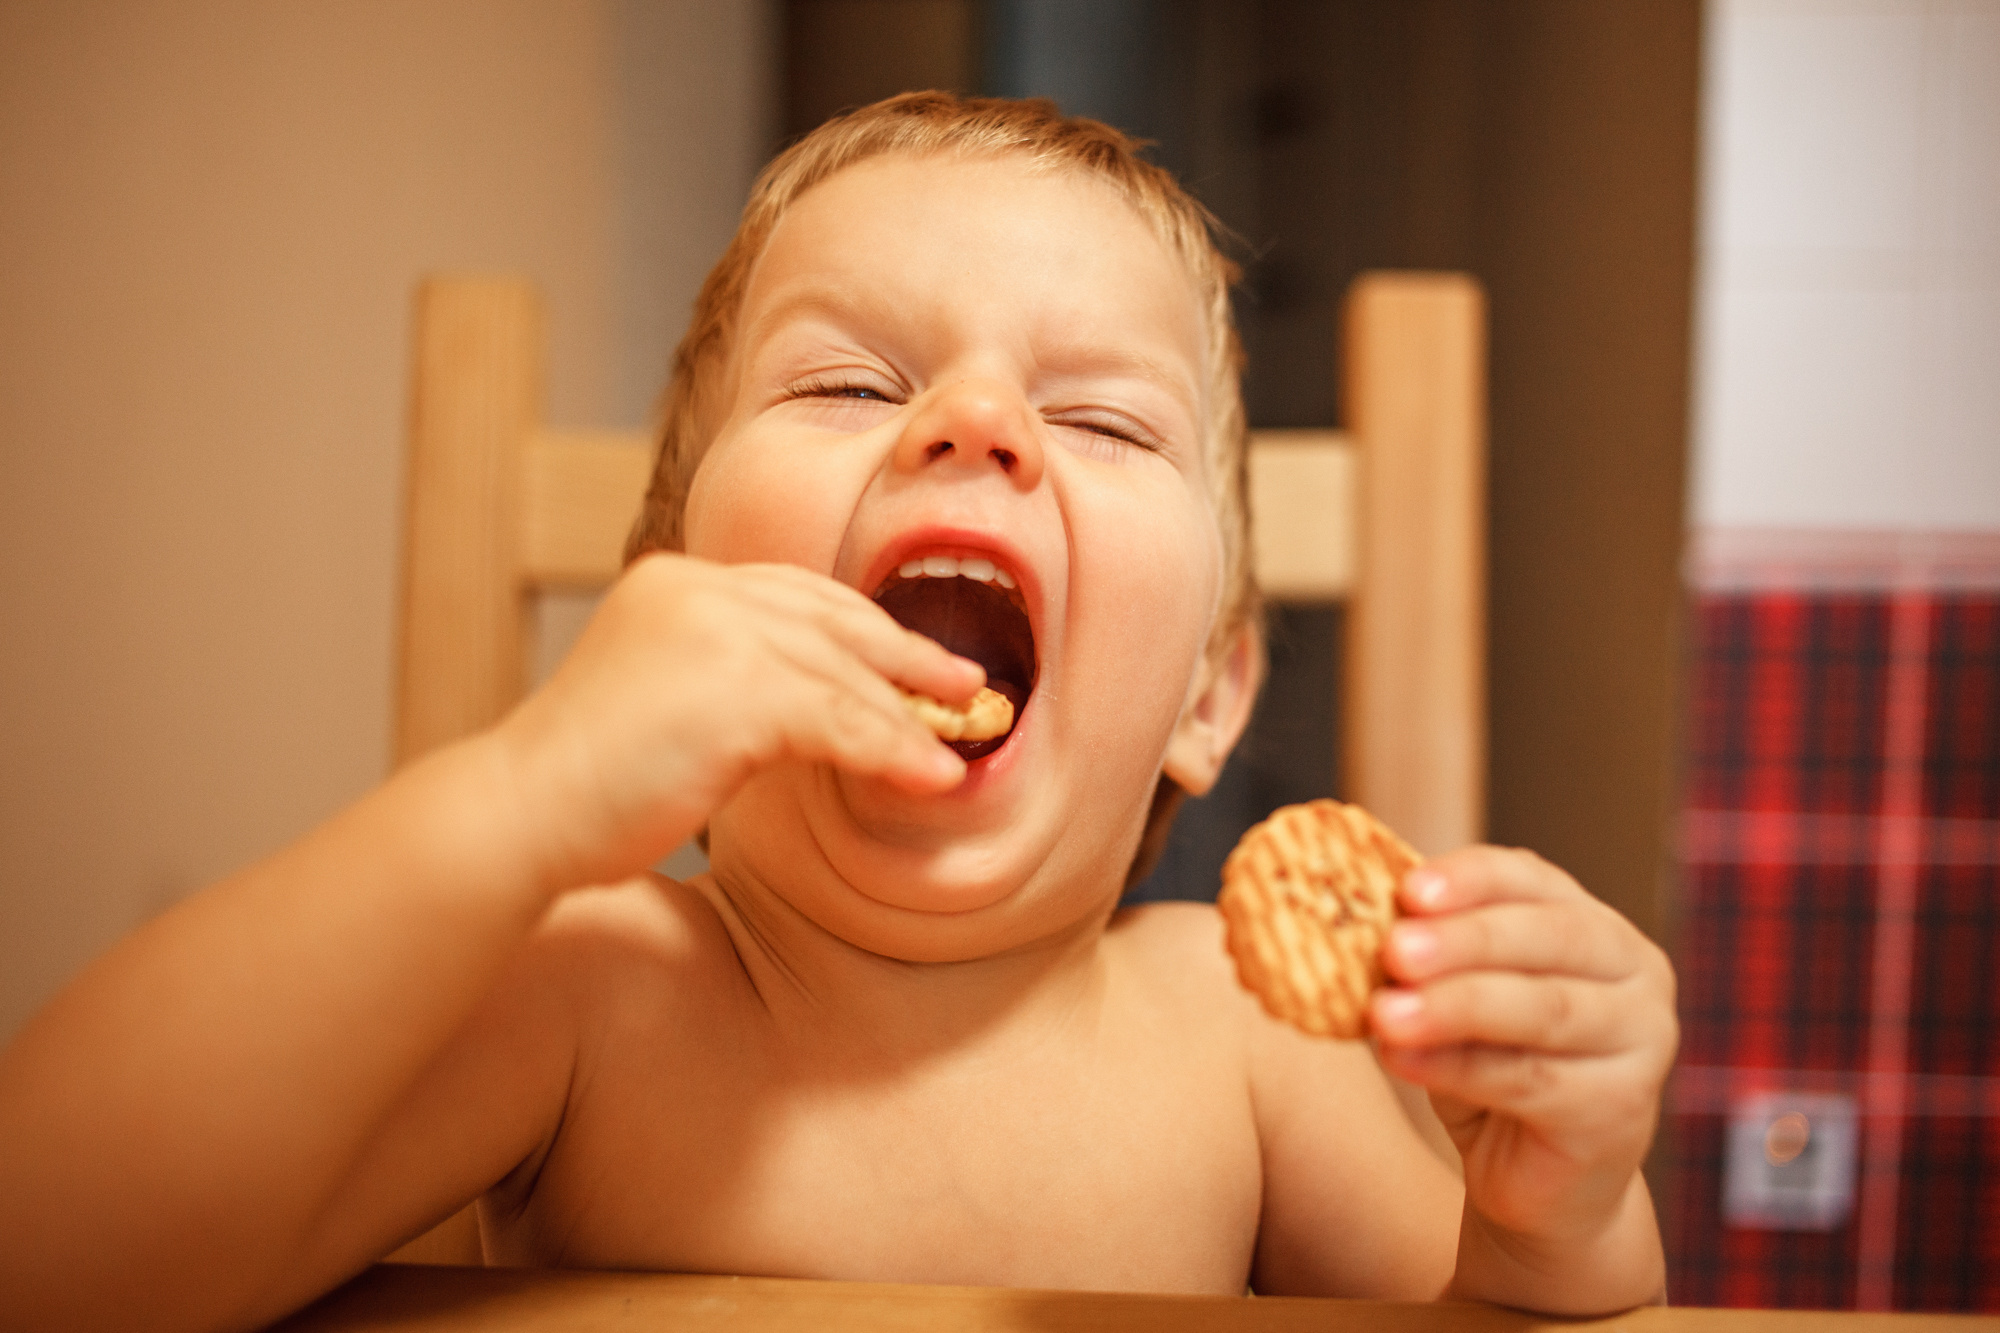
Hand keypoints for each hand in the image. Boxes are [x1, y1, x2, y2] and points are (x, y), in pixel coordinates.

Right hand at [491, 552, 982, 894]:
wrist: (521, 813)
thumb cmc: (584, 783)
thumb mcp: (662, 701)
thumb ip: (728, 682)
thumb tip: (816, 710)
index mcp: (675, 582)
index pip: (793, 593)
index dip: (861, 625)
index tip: (909, 657)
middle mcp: (699, 590)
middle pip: (831, 616)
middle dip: (905, 653)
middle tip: (964, 682)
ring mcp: (718, 632)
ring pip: (844, 673)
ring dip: (911, 713)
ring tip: (963, 743)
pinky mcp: (737, 689)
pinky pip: (841, 719)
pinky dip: (895, 749)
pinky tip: (934, 776)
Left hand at [1367, 847, 1677, 1248]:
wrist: (1538, 1181)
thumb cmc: (1492, 1065)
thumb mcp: (1459, 997)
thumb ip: (1430, 959)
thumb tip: (1363, 927)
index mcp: (1594, 924)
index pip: (1532, 879)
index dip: (1471, 879)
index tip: (1408, 889)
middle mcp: (1635, 973)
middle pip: (1549, 939)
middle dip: (1464, 940)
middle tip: (1394, 949)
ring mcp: (1642, 1043)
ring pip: (1543, 1010)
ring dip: (1455, 1007)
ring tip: (1385, 1013)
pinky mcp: (1619, 1110)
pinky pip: (1530, 1080)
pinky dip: (1456, 1067)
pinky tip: (1401, 1060)